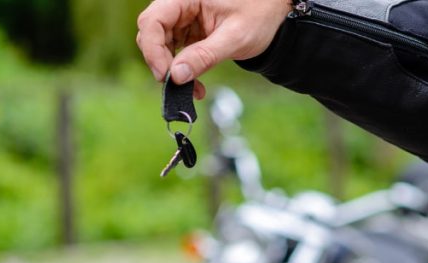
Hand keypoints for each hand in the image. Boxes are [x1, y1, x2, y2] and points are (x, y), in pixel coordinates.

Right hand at [136, 0, 290, 91]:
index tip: (166, 75)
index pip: (153, 20)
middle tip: (177, 86)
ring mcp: (182, 17)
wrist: (275, 15)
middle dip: (161, 62)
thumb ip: (204, 56)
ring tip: (193, 89)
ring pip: (160, 45)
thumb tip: (175, 76)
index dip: (152, 49)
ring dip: (172, 70)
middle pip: (151, 33)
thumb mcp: (234, 38)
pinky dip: (181, 69)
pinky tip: (195, 84)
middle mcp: (180, 3)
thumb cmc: (260, 16)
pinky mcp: (187, 31)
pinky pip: (174, 51)